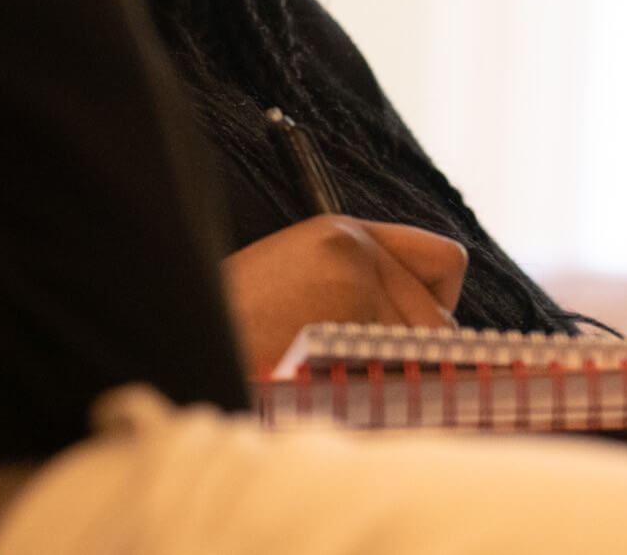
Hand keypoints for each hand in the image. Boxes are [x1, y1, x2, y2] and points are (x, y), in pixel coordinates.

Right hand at [222, 216, 467, 376]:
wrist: (183, 339)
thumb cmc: (232, 329)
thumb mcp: (295, 282)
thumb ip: (358, 286)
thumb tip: (428, 328)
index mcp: (341, 233)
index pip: (443, 259)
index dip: (439, 302)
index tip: (422, 329)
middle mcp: (357, 249)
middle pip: (441, 317)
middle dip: (415, 354)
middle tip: (365, 372)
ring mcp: (357, 284)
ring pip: (425, 351)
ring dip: (392, 377)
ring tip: (333, 379)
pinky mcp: (351, 321)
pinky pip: (399, 373)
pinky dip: (374, 394)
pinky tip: (327, 387)